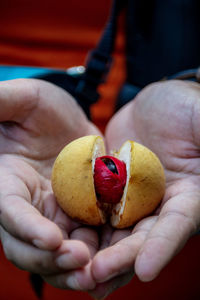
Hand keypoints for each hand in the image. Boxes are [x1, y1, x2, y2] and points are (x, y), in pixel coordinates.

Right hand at [0, 78, 101, 289]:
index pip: (10, 211)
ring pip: (58, 253)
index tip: (50, 239)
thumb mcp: (23, 99)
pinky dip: (100, 255)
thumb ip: (3, 102)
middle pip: (29, 246)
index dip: (26, 228)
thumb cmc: (41, 107)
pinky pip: (88, 241)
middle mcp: (29, 206)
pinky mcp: (80, 216)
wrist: (69, 121)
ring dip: (75, 267)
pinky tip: (119, 260)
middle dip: (50, 259)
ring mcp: (54, 215)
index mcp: (8, 182)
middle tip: (79, 259)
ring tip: (99, 274)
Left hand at [89, 80, 199, 297]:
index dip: (163, 246)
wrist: (151, 108)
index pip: (177, 224)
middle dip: (121, 258)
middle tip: (96, 274)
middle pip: (141, 238)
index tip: (146, 270)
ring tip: (77, 272)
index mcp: (189, 196)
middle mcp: (161, 206)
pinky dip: (83, 228)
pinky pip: (95, 211)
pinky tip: (63, 243)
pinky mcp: (110, 193)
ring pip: (116, 233)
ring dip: (98, 254)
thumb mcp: (199, 117)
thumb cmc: (183, 108)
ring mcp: (133, 201)